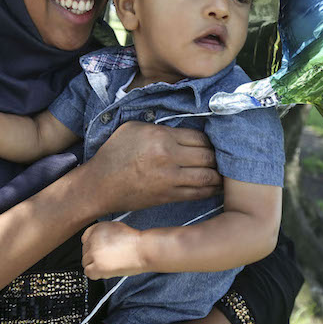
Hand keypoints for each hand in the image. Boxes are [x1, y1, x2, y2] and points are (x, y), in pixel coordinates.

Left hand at [82, 222, 146, 278]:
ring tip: (109, 264)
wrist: (143, 250)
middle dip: (95, 257)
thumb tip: (95, 242)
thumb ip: (102, 233)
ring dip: (95, 265)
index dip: (92, 247)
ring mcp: (94, 253)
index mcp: (96, 228)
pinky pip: (88, 272)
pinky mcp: (97, 266)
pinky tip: (106, 271)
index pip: (85, 239)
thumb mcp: (115, 227)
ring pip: (86, 263)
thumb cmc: (134, 241)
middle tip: (108, 259)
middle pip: (85, 252)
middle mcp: (93, 239)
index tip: (98, 251)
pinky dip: (96, 274)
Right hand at [83, 121, 219, 213]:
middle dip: (218, 156)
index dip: (209, 139)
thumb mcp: (133, 129)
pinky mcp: (169, 196)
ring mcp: (170, 179)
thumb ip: (159, 127)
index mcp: (160, 136)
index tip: (212, 141)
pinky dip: (210, 189)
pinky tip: (214, 186)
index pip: (198, 136)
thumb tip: (182, 129)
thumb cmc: (113, 154)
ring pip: (207, 176)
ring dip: (218, 174)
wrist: (99, 185)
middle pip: (207, 155)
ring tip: (223, 172)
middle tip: (222, 156)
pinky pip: (198, 193)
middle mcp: (168, 156)